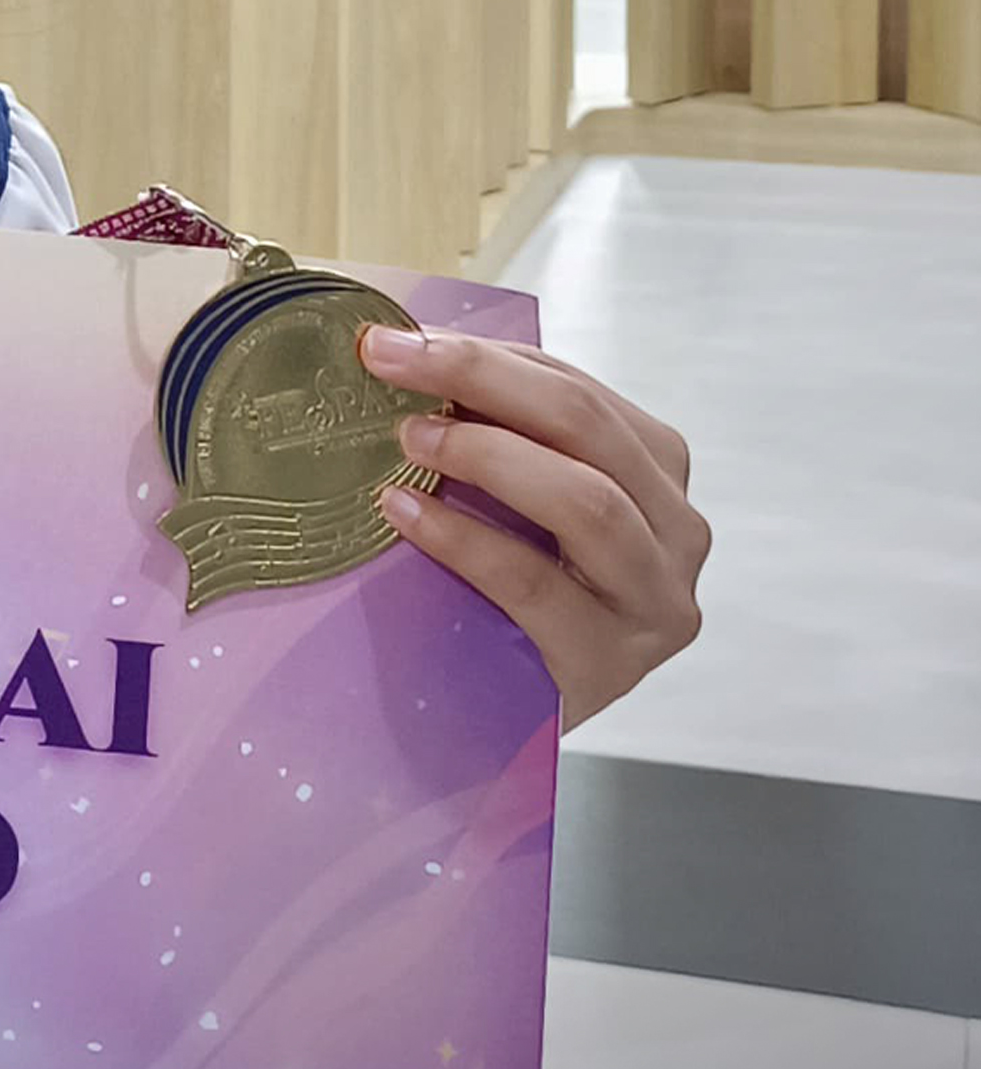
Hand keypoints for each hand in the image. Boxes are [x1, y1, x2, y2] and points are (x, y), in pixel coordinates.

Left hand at [358, 324, 707, 727]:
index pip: (581, 393)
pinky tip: (405, 514)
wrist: (508, 730)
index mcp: (659, 477)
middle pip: (588, 429)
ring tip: (407, 439)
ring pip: (586, 502)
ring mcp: (654, 602)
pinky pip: (537, 583)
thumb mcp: (515, 512)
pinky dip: (466, 540)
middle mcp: (677, 534)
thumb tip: (409, 358)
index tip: (395, 337)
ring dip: (487, 455)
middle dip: (482, 380)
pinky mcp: (611, 663)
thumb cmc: (506, 608)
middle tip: (390, 363)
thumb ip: (498, 443)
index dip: (489, 356)